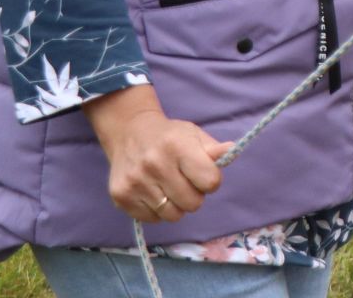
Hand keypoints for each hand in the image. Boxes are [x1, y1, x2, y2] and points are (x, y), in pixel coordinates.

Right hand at [82, 85, 229, 223]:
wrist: (129, 132)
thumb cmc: (169, 136)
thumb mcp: (193, 135)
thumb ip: (213, 148)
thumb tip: (231, 150)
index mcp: (177, 146)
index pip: (210, 181)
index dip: (210, 181)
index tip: (203, 174)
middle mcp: (154, 164)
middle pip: (192, 203)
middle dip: (194, 195)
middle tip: (185, 182)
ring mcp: (135, 183)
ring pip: (172, 215)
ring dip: (176, 205)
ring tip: (169, 188)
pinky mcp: (121, 198)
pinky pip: (152, 219)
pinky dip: (157, 211)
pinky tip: (153, 193)